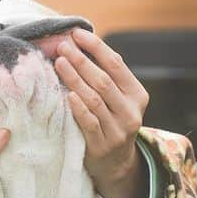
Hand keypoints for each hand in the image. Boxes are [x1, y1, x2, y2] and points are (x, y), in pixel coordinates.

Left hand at [55, 28, 148, 197]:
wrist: (116, 164)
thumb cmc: (111, 121)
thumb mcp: (117, 100)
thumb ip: (106, 76)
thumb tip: (79, 43)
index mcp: (137, 94)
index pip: (116, 64)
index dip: (96, 47)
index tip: (76, 33)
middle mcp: (131, 111)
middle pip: (104, 80)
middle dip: (81, 60)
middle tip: (63, 46)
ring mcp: (118, 130)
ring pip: (95, 99)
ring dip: (75, 78)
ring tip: (59, 62)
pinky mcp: (103, 145)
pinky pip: (89, 122)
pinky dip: (78, 107)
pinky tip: (67, 94)